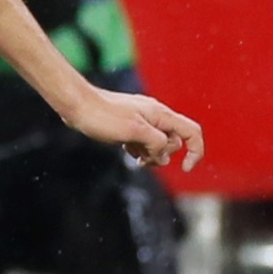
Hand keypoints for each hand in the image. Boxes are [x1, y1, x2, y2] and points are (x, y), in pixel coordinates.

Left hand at [62, 86, 205, 172]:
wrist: (77, 105)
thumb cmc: (103, 116)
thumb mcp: (135, 132)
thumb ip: (156, 143)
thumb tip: (163, 155)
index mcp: (161, 115)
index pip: (192, 132)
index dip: (195, 151)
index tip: (184, 169)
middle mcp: (155, 115)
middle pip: (174, 141)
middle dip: (164, 155)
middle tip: (144, 160)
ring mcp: (142, 119)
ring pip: (158, 143)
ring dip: (151, 154)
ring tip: (135, 157)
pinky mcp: (130, 124)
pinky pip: (143, 140)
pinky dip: (140, 149)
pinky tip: (126, 150)